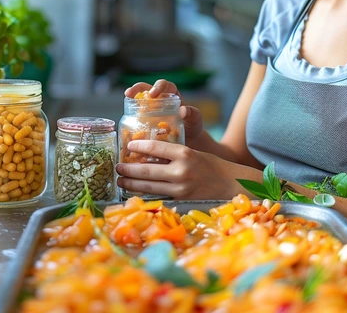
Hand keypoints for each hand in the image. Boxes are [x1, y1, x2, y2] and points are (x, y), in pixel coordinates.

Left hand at [116, 140, 234, 199]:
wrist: (229, 184)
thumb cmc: (209, 165)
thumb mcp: (192, 152)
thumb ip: (172, 153)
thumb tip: (146, 152)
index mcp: (184, 153)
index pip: (155, 147)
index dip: (138, 146)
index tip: (128, 146)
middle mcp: (181, 170)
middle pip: (147, 169)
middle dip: (128, 169)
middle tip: (117, 167)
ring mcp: (180, 187)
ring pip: (149, 186)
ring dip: (131, 184)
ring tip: (120, 181)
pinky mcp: (180, 199)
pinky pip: (157, 195)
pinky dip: (144, 193)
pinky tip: (135, 191)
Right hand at [124, 79, 203, 141]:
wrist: (187, 139)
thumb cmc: (192, 126)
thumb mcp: (195, 120)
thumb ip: (192, 114)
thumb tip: (183, 110)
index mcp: (172, 94)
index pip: (164, 85)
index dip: (157, 87)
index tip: (152, 94)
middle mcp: (160, 98)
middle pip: (147, 87)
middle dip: (138, 88)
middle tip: (130, 93)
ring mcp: (151, 107)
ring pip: (140, 97)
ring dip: (132, 96)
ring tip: (126, 97)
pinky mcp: (146, 117)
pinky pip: (137, 112)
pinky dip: (131, 113)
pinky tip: (128, 117)